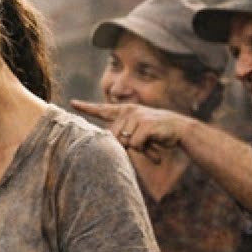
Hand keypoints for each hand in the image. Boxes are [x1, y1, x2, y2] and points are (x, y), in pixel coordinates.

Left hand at [70, 100, 188, 164]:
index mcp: (125, 111)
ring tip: (150, 140)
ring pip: (124, 141)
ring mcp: (137, 117)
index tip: (72, 103)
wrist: (180, 130)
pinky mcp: (145, 125)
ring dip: (137, 147)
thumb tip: (109, 145)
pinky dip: (144, 148)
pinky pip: (136, 144)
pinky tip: (154, 141)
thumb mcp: (137, 132)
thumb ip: (122, 136)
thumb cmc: (156, 133)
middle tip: (143, 142)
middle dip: (126, 145)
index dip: (86, 107)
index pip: (102, 109)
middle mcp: (129, 111)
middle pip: (113, 136)